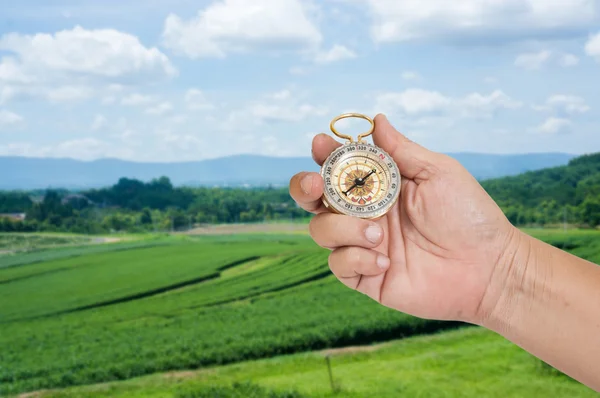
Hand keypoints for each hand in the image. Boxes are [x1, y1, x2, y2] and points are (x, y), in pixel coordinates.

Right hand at [289, 114, 515, 323]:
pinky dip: (356, 258)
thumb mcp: (437, 173)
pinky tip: (386, 261)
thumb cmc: (469, 215)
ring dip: (343, 228)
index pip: (339, 168)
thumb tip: (376, 118)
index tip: (321, 144)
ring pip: (321, 229)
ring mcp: (363, 245)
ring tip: (378, 234)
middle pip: (315, 199)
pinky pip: (338, 264)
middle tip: (316, 186)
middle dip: (305, 187)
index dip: (323, 155)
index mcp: (379, 187)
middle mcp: (365, 214)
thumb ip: (401, 150)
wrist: (488, 269)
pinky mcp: (366, 276)